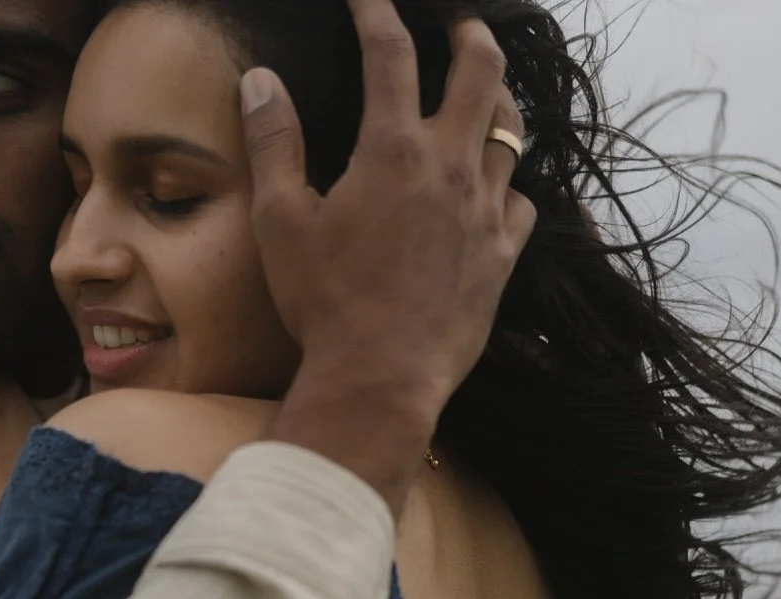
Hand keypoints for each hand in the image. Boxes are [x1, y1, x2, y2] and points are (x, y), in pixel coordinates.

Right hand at [241, 5, 533, 507]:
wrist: (380, 378)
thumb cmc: (324, 302)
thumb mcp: (279, 221)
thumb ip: (273, 142)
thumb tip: (260, 80)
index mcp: (393, 152)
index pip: (389, 55)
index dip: (376, 11)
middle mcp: (450, 170)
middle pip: (482, 74)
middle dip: (471, 36)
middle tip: (460, 26)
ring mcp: (484, 213)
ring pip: (510, 133)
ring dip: (496, 104)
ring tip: (484, 95)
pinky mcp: (502, 258)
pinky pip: (520, 203)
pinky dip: (506, 185)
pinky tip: (492, 191)